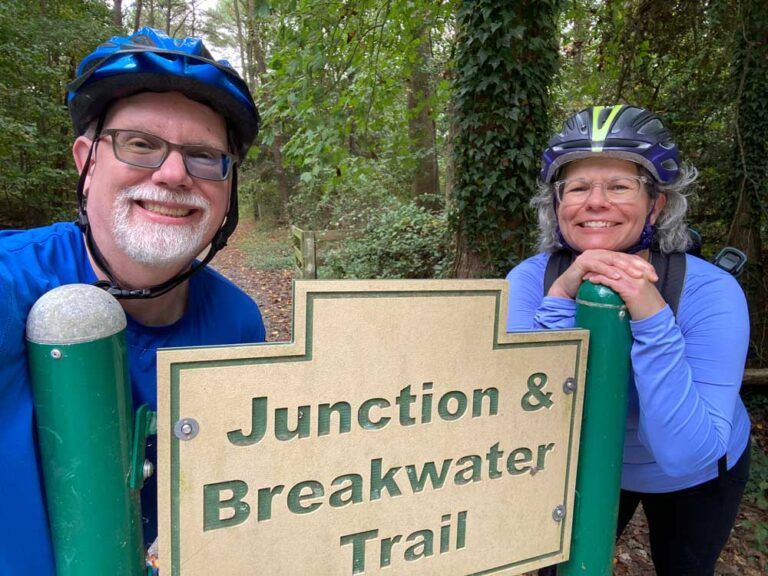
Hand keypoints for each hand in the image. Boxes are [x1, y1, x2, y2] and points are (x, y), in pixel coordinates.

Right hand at [548, 250, 665, 319]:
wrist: (566, 289)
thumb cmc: (587, 287)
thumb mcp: (607, 282)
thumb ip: (620, 280)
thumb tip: (640, 285)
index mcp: (608, 256)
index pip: (629, 258)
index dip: (643, 265)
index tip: (654, 276)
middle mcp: (601, 253)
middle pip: (623, 257)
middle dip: (638, 266)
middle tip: (649, 275)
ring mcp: (591, 256)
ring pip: (612, 260)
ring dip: (625, 267)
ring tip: (637, 275)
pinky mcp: (582, 262)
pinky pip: (597, 265)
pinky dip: (608, 271)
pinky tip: (617, 277)